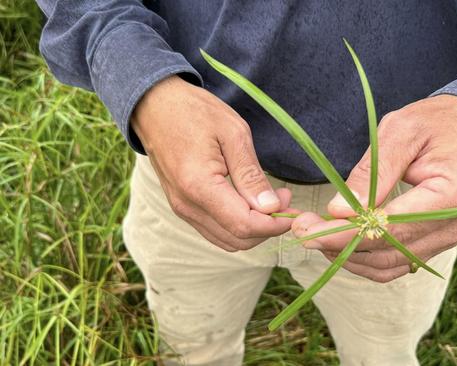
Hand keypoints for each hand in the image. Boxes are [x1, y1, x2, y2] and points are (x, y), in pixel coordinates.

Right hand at [132, 75, 295, 251]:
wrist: (154, 106)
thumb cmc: (194, 112)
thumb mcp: (233, 133)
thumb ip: (251, 174)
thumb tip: (272, 207)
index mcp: (199, 186)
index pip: (244, 225)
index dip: (274, 223)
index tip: (292, 205)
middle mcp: (187, 206)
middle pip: (238, 240)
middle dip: (267, 226)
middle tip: (284, 198)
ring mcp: (182, 209)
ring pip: (228, 240)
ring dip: (254, 228)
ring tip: (270, 199)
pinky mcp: (183, 208)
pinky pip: (216, 231)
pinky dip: (238, 225)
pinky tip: (250, 202)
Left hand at [291, 95, 456, 281]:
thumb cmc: (438, 122)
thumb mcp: (402, 130)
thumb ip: (372, 172)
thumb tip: (338, 212)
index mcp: (456, 192)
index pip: (392, 227)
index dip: (346, 234)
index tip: (307, 230)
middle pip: (390, 250)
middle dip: (340, 244)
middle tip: (302, 230)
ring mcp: (455, 237)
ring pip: (392, 264)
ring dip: (351, 255)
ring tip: (317, 235)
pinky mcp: (444, 241)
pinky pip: (401, 260)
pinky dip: (369, 257)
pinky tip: (343, 242)